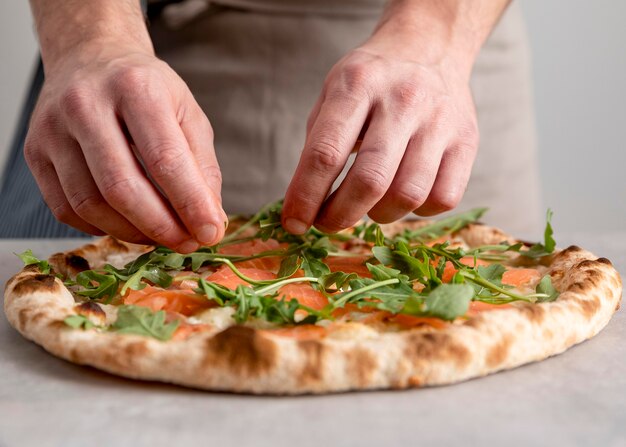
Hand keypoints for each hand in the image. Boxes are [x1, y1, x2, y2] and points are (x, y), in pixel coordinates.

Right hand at [25, 45, 225, 251]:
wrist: (90, 58)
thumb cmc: (146, 90)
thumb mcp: (188, 113)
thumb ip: (202, 167)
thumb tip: (209, 221)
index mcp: (135, 88)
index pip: (165, 159)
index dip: (190, 204)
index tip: (210, 233)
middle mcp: (86, 104)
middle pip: (121, 187)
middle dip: (161, 227)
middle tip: (187, 243)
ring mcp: (53, 129)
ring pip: (90, 204)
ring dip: (133, 233)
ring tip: (162, 235)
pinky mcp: (35, 152)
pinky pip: (67, 210)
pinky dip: (102, 228)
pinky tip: (127, 223)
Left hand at [282, 38, 478, 233]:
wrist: (430, 46)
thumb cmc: (372, 81)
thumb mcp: (333, 93)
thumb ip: (318, 143)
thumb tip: (304, 205)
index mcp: (358, 84)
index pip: (326, 153)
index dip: (305, 196)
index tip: (293, 223)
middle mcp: (403, 100)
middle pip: (370, 180)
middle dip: (339, 216)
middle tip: (326, 223)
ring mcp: (440, 121)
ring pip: (409, 195)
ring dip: (379, 215)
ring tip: (368, 206)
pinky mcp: (467, 141)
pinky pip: (443, 199)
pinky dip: (418, 211)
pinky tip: (403, 197)